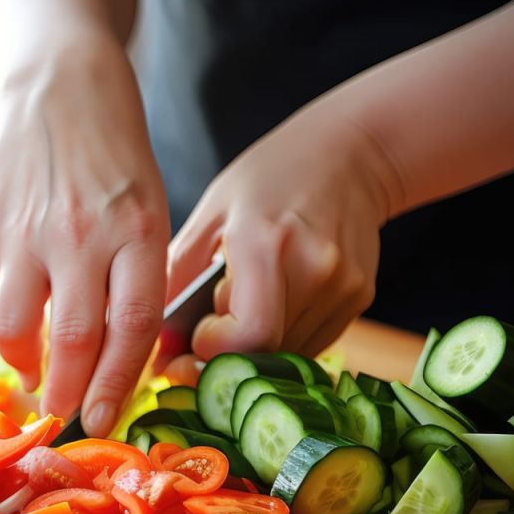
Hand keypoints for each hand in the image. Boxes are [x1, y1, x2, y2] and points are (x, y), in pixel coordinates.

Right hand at [0, 37, 170, 435]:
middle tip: (66, 419)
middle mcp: (80, 233)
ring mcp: (24, 230)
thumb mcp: (148, 215)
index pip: (130, 328)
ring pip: (16, 330)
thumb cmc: (114, 163)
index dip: (117, 386)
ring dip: (27, 368)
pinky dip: (2, 324)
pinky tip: (18, 325)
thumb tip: (111, 366)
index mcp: (136, 230)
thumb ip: (134, 284)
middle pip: (74, 340)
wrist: (57, 92)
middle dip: (69, 396)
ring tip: (37, 379)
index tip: (105, 423)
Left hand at [167, 108, 401, 358]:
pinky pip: (310, 343)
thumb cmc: (269, 178)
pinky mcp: (359, 297)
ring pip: (288, 356)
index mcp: (267, 243)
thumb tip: (155, 346)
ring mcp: (344, 286)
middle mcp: (314, 269)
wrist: (352, 153)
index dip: (213, 351)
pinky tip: (267, 308)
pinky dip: (280, 340)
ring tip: (234, 317)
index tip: (193, 336)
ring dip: (253, 352)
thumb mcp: (210, 214)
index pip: (249, 336)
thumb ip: (177, 279)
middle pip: (266, 354)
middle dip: (226, 359)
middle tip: (200, 342)